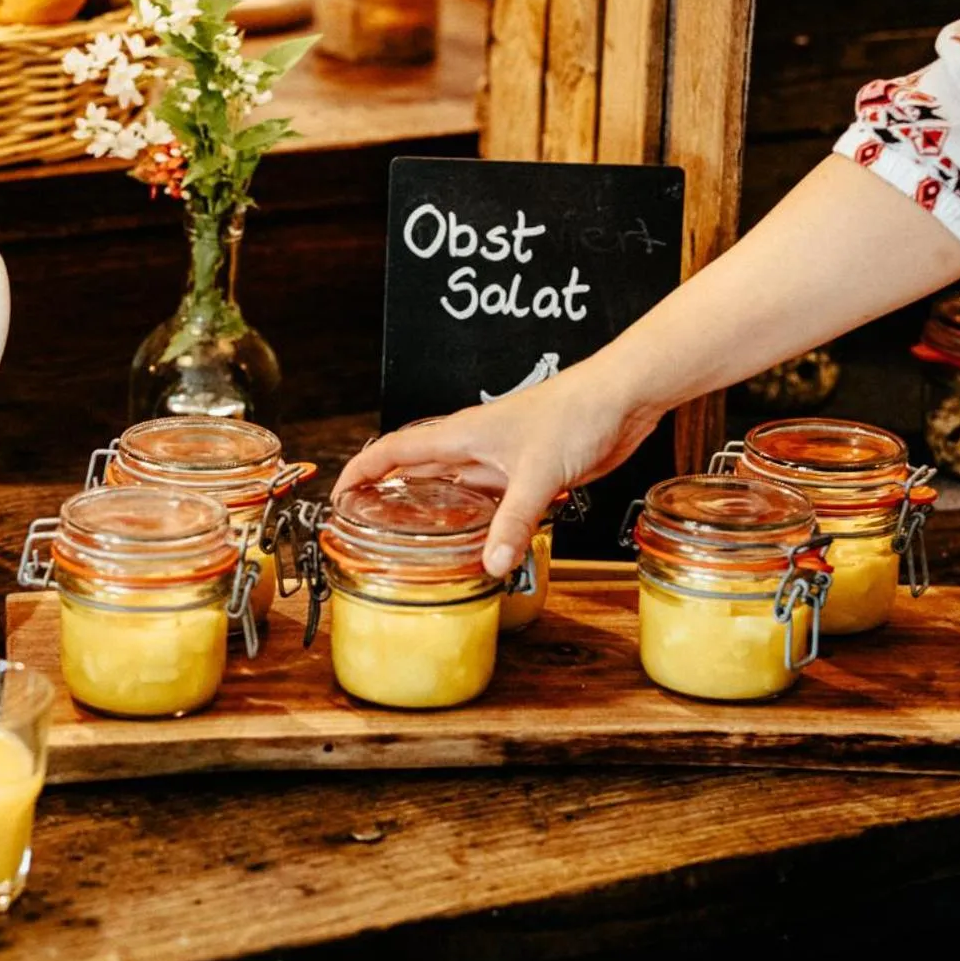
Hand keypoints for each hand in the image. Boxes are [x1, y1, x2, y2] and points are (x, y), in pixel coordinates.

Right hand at [335, 363, 664, 578]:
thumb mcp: (538, 473)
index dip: (360, 470)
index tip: (337, 494)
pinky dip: (478, 518)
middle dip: (387, 492)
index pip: (393, 450)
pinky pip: (491, 498)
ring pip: (454, 486)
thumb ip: (512, 521)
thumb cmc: (576, 411)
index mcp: (461, 434)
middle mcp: (475, 445)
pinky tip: (481, 539)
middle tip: (365, 525)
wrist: (621, 396)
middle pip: (416, 468)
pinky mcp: (529, 471)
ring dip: (433, 508)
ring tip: (413, 539)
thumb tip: (490, 564)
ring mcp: (501, 459)